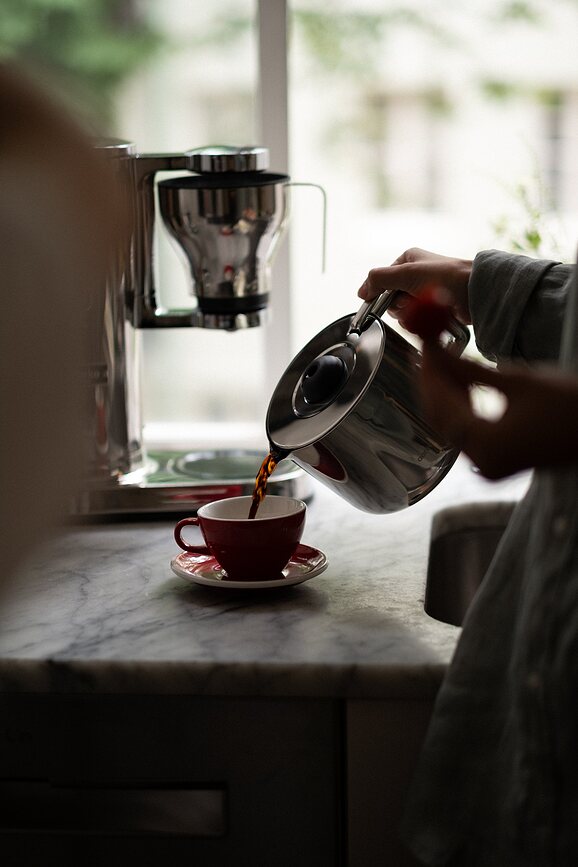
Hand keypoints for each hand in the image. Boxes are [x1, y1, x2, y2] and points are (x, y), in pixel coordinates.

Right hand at [358, 247, 471, 326]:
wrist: (473, 292)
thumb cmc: (444, 277)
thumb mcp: (405, 273)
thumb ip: (379, 279)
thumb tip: (362, 291)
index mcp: (408, 259)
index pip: (382, 279)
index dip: (378, 293)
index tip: (375, 303)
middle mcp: (416, 274)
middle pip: (391, 297)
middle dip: (397, 304)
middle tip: (409, 301)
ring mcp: (425, 291)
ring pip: (402, 310)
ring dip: (407, 313)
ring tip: (421, 308)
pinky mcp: (433, 308)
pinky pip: (415, 318)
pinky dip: (417, 321)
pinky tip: (426, 318)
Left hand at [420, 343, 577, 478]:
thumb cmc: (572, 405)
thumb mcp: (518, 381)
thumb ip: (470, 370)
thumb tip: (438, 351)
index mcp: (488, 446)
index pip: (442, 405)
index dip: (429, 372)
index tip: (423, 344)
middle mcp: (483, 463)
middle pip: (440, 419)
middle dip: (431, 382)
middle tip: (426, 349)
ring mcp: (490, 466)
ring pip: (451, 426)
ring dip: (444, 393)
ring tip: (441, 359)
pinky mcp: (498, 461)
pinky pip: (467, 433)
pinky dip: (459, 408)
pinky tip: (458, 383)